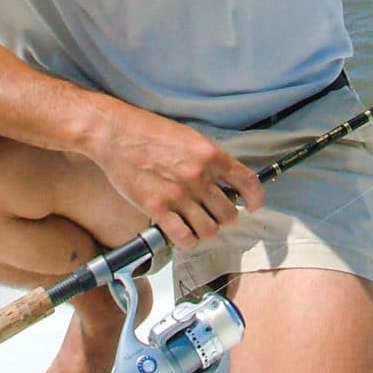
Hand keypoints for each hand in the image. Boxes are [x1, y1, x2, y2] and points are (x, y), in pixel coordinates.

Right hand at [88, 104, 263, 249]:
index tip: (253, 206)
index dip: (256, 199)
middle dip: (226, 218)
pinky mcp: (157, 208)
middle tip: (217, 214)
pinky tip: (184, 234)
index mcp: (210, 155)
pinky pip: (184, 237)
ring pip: (209, 230)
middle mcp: (198, 177)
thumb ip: (208, 159)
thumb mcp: (189, 137)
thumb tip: (225, 179)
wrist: (117, 134)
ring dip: (207, 230)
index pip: (248, 183)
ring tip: (199, 224)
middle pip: (229, 214)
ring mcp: (178, 194)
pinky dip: (188, 241)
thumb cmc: (150, 132)